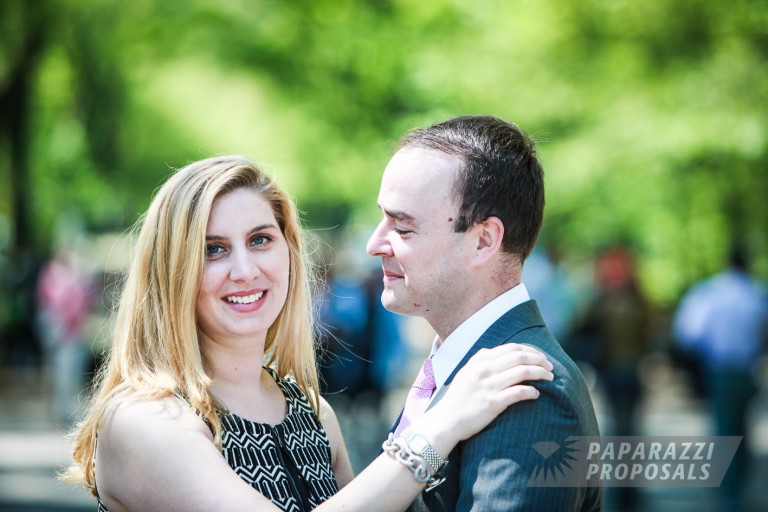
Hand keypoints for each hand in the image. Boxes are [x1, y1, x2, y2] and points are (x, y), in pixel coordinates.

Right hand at [413, 344, 552, 453]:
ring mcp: (489, 385)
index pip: (513, 348)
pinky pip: (519, 392)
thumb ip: (480, 360)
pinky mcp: (493, 403)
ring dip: (541, 373)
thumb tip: (495, 352)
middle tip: (550, 367)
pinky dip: (532, 391)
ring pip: (523, 372)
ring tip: (550, 378)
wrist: (446, 420)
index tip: (541, 357)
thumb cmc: (457, 398)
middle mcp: (485, 369)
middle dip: (540, 360)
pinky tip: (537, 394)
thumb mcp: (465, 372)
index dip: (531, 351)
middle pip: (521, 357)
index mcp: (480, 360)